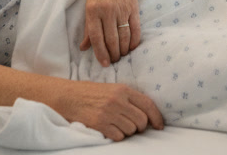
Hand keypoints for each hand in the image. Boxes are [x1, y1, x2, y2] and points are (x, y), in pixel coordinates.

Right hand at [50, 80, 164, 141]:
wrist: (67, 97)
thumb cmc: (90, 93)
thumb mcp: (111, 89)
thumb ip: (128, 98)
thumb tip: (147, 114)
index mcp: (123, 89)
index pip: (148, 104)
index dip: (157, 117)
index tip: (159, 126)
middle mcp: (118, 100)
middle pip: (142, 120)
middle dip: (140, 127)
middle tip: (132, 126)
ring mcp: (109, 113)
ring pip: (131, 130)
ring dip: (127, 131)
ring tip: (116, 125)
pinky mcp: (100, 124)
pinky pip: (119, 137)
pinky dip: (116, 136)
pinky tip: (109, 129)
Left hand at [80, 0, 140, 66]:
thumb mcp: (89, 7)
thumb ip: (88, 29)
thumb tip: (84, 48)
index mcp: (93, 11)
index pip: (97, 37)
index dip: (100, 53)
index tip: (104, 63)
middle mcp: (107, 10)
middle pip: (111, 39)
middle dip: (113, 54)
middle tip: (113, 61)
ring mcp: (122, 9)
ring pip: (124, 36)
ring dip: (123, 50)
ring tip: (121, 56)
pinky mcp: (133, 7)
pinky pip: (135, 29)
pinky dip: (134, 41)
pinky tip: (131, 47)